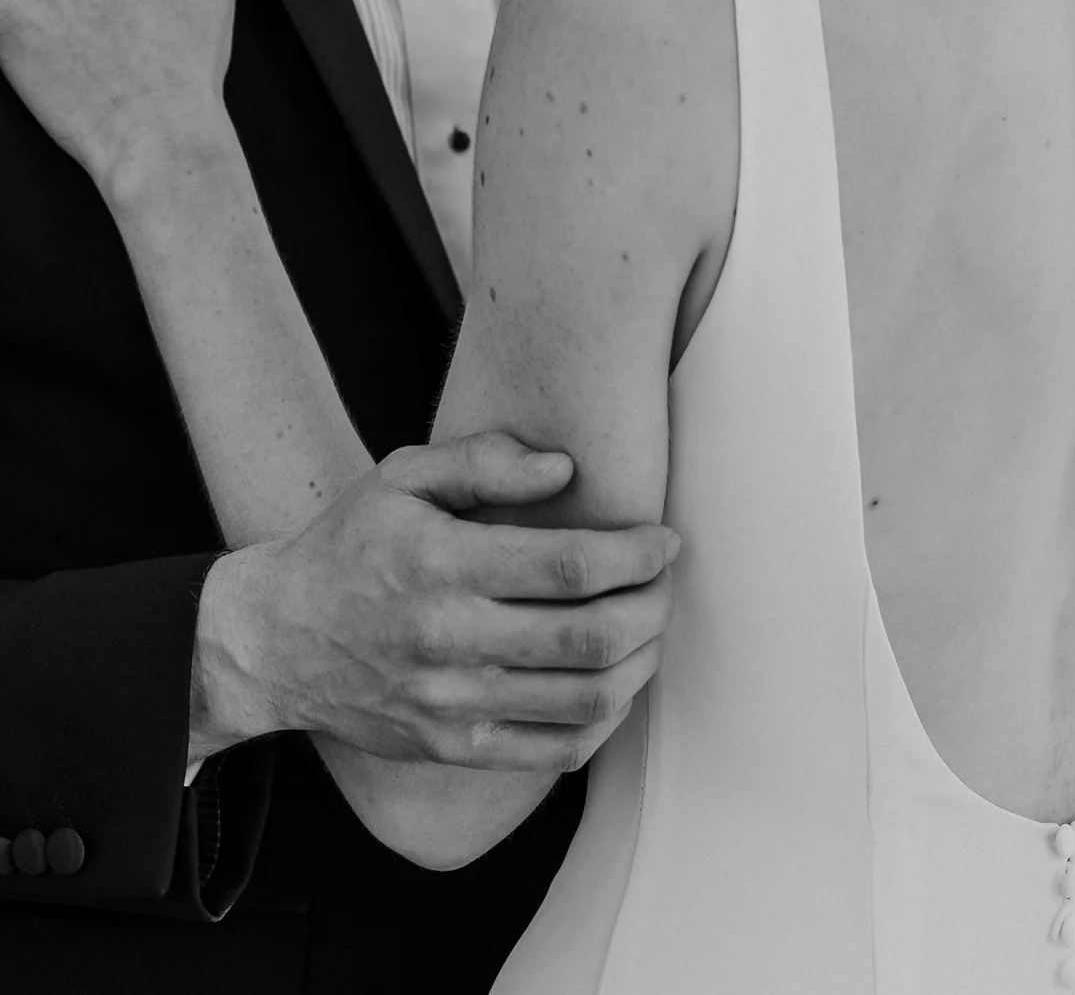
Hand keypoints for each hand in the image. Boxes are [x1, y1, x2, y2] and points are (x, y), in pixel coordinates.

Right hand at [195, 432, 679, 771]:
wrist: (273, 641)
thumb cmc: (347, 546)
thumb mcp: (401, 477)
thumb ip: (484, 460)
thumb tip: (565, 469)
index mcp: (442, 564)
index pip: (569, 566)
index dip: (635, 553)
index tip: (662, 540)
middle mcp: (449, 640)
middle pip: (590, 637)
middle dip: (652, 606)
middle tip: (665, 581)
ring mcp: (451, 704)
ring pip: (584, 700)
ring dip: (640, 663)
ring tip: (650, 627)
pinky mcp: (452, 748)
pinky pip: (554, 751)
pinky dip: (604, 719)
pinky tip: (613, 681)